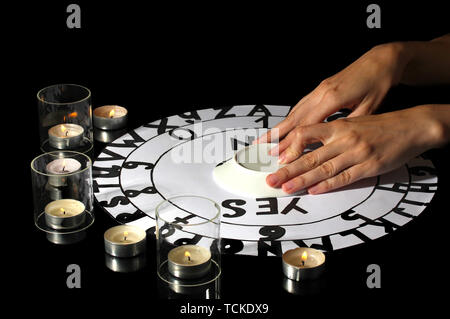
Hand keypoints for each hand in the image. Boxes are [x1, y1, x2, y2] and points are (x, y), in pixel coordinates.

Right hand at [256, 43, 404, 157]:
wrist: (380, 60)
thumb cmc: (378, 82)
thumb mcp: (370, 108)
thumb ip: (350, 125)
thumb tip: (336, 143)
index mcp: (332, 98)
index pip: (306, 127)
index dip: (293, 144)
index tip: (284, 157)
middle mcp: (321, 93)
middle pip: (294, 119)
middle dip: (276, 136)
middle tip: (262, 149)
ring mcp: (319, 90)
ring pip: (294, 112)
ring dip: (279, 127)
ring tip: (266, 140)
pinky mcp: (321, 89)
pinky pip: (300, 106)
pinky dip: (290, 118)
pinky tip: (284, 127)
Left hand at [266, 105, 444, 193]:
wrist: (411, 127)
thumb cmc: (380, 126)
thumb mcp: (353, 123)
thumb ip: (331, 134)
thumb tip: (308, 147)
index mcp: (338, 126)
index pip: (306, 135)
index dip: (289, 148)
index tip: (276, 158)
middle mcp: (344, 139)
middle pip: (310, 157)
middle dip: (288, 170)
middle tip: (272, 180)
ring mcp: (356, 154)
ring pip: (324, 169)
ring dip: (303, 180)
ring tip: (287, 188)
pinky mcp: (369, 167)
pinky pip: (344, 178)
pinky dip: (327, 185)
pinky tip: (314, 190)